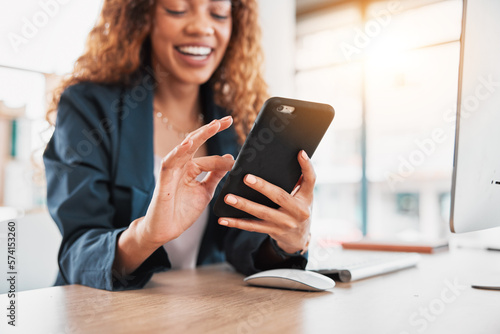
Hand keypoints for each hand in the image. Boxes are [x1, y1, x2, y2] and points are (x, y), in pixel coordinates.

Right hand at [139, 116, 234, 246]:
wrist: (166, 230)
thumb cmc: (182, 211)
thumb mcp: (205, 191)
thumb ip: (215, 176)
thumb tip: (230, 160)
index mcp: (191, 168)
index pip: (209, 157)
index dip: (223, 155)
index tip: (236, 155)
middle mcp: (181, 166)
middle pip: (196, 143)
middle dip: (211, 130)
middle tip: (228, 120)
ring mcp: (172, 171)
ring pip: (185, 148)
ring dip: (199, 136)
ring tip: (214, 125)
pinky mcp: (163, 180)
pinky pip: (170, 163)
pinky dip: (178, 153)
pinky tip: (187, 144)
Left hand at [218, 150, 313, 253]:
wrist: (299, 237)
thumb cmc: (299, 208)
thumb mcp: (305, 195)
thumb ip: (300, 179)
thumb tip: (294, 155)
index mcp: (306, 197)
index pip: (310, 179)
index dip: (306, 166)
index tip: (299, 152)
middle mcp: (298, 211)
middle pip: (279, 196)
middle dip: (262, 187)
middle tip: (246, 178)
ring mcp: (284, 223)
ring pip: (261, 213)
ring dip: (244, 205)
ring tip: (228, 198)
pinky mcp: (272, 231)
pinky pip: (252, 226)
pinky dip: (237, 223)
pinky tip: (223, 219)